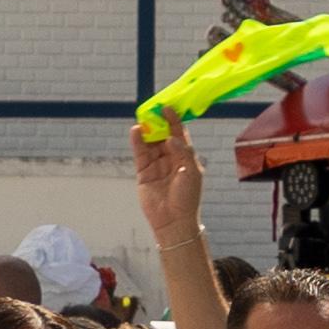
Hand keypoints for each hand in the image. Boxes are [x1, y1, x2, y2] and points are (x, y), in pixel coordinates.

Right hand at [133, 117, 203, 239]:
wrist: (174, 221)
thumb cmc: (188, 198)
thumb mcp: (192, 173)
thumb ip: (183, 153)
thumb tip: (171, 138)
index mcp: (185, 157)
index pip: (179, 134)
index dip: (173, 120)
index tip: (168, 108)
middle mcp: (170, 158)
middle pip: (162, 135)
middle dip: (157, 122)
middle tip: (152, 109)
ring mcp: (156, 165)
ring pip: (150, 143)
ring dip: (147, 130)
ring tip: (143, 118)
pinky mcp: (144, 172)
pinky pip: (140, 154)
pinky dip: (137, 142)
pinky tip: (136, 131)